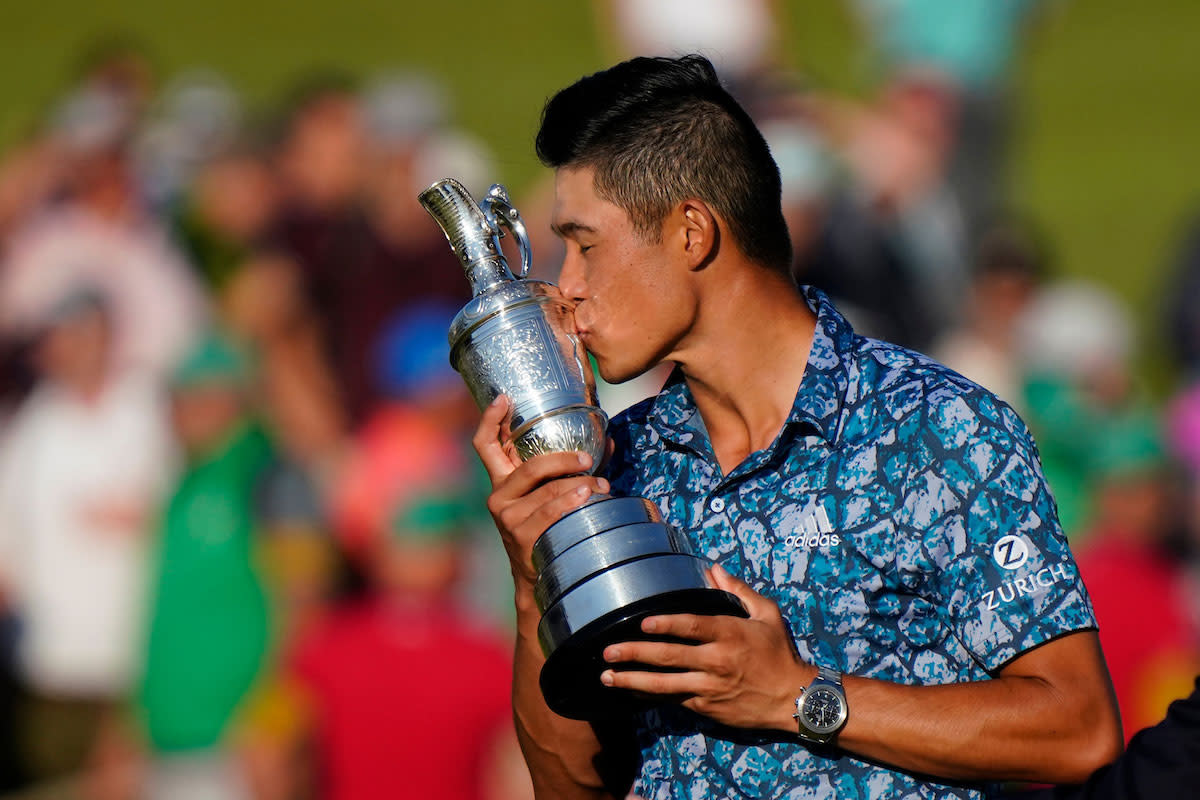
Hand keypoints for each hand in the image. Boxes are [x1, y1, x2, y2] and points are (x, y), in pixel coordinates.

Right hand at [473, 395, 609, 586]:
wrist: (538, 577)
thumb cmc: (549, 526)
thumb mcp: (551, 494)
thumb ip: (574, 467)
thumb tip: (609, 439)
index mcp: (502, 479)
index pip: (485, 444)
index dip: (490, 419)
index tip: (504, 397)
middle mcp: (498, 495)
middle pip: (530, 465)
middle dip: (562, 459)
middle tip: (587, 459)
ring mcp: (507, 516)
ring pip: (546, 489)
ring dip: (578, 484)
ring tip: (602, 484)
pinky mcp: (519, 535)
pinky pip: (548, 511)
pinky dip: (570, 502)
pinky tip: (588, 497)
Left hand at [599, 564, 813, 731]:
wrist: (793, 698)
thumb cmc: (779, 652)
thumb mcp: (767, 614)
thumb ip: (738, 591)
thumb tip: (712, 569)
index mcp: (729, 634)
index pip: (692, 626)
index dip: (665, 625)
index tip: (641, 623)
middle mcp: (716, 661)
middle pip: (669, 657)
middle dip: (635, 653)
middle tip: (608, 651)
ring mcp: (709, 687)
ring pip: (664, 685)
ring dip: (633, 680)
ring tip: (607, 676)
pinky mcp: (706, 706)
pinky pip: (673, 699)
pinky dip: (650, 695)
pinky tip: (630, 691)